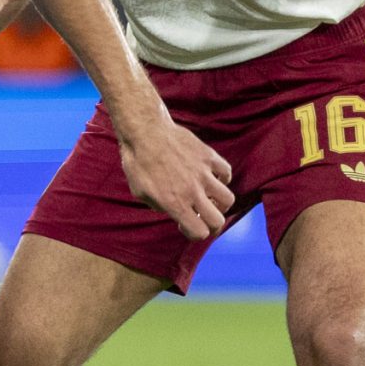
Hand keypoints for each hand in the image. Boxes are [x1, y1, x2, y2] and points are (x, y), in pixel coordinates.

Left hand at [117, 116, 234, 240]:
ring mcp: (203, 174)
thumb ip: (158, 205)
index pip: (199, 232)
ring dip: (220, 203)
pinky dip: (222, 177)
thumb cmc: (137, 162)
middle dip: (212, 225)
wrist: (145, 131)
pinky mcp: (208, 156)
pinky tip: (211, 176)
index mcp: (174, 203)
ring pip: (227, 199)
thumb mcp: (140, 191)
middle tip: (204, 219)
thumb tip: (170, 209)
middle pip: (217, 221)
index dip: (194, 233)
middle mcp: (192, 192)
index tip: (186, 224)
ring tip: (210, 199)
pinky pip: (226, 172)